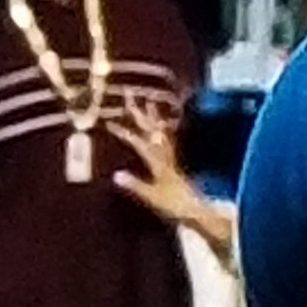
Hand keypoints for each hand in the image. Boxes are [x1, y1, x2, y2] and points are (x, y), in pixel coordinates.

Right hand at [108, 91, 200, 225]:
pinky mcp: (174, 165)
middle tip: (132, 97)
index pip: (139, 143)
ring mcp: (171, 159)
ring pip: (162, 133)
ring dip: (154, 118)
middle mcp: (166, 157)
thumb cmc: (174, 205)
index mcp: (158, 163)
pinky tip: (161, 128)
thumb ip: (136, 185)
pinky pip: (168, 142)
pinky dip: (163, 131)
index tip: (110, 123)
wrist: (196, 210)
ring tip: (149, 103)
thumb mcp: (152, 197)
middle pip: (152, 130)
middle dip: (141, 114)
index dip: (125, 133)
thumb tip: (116, 174)